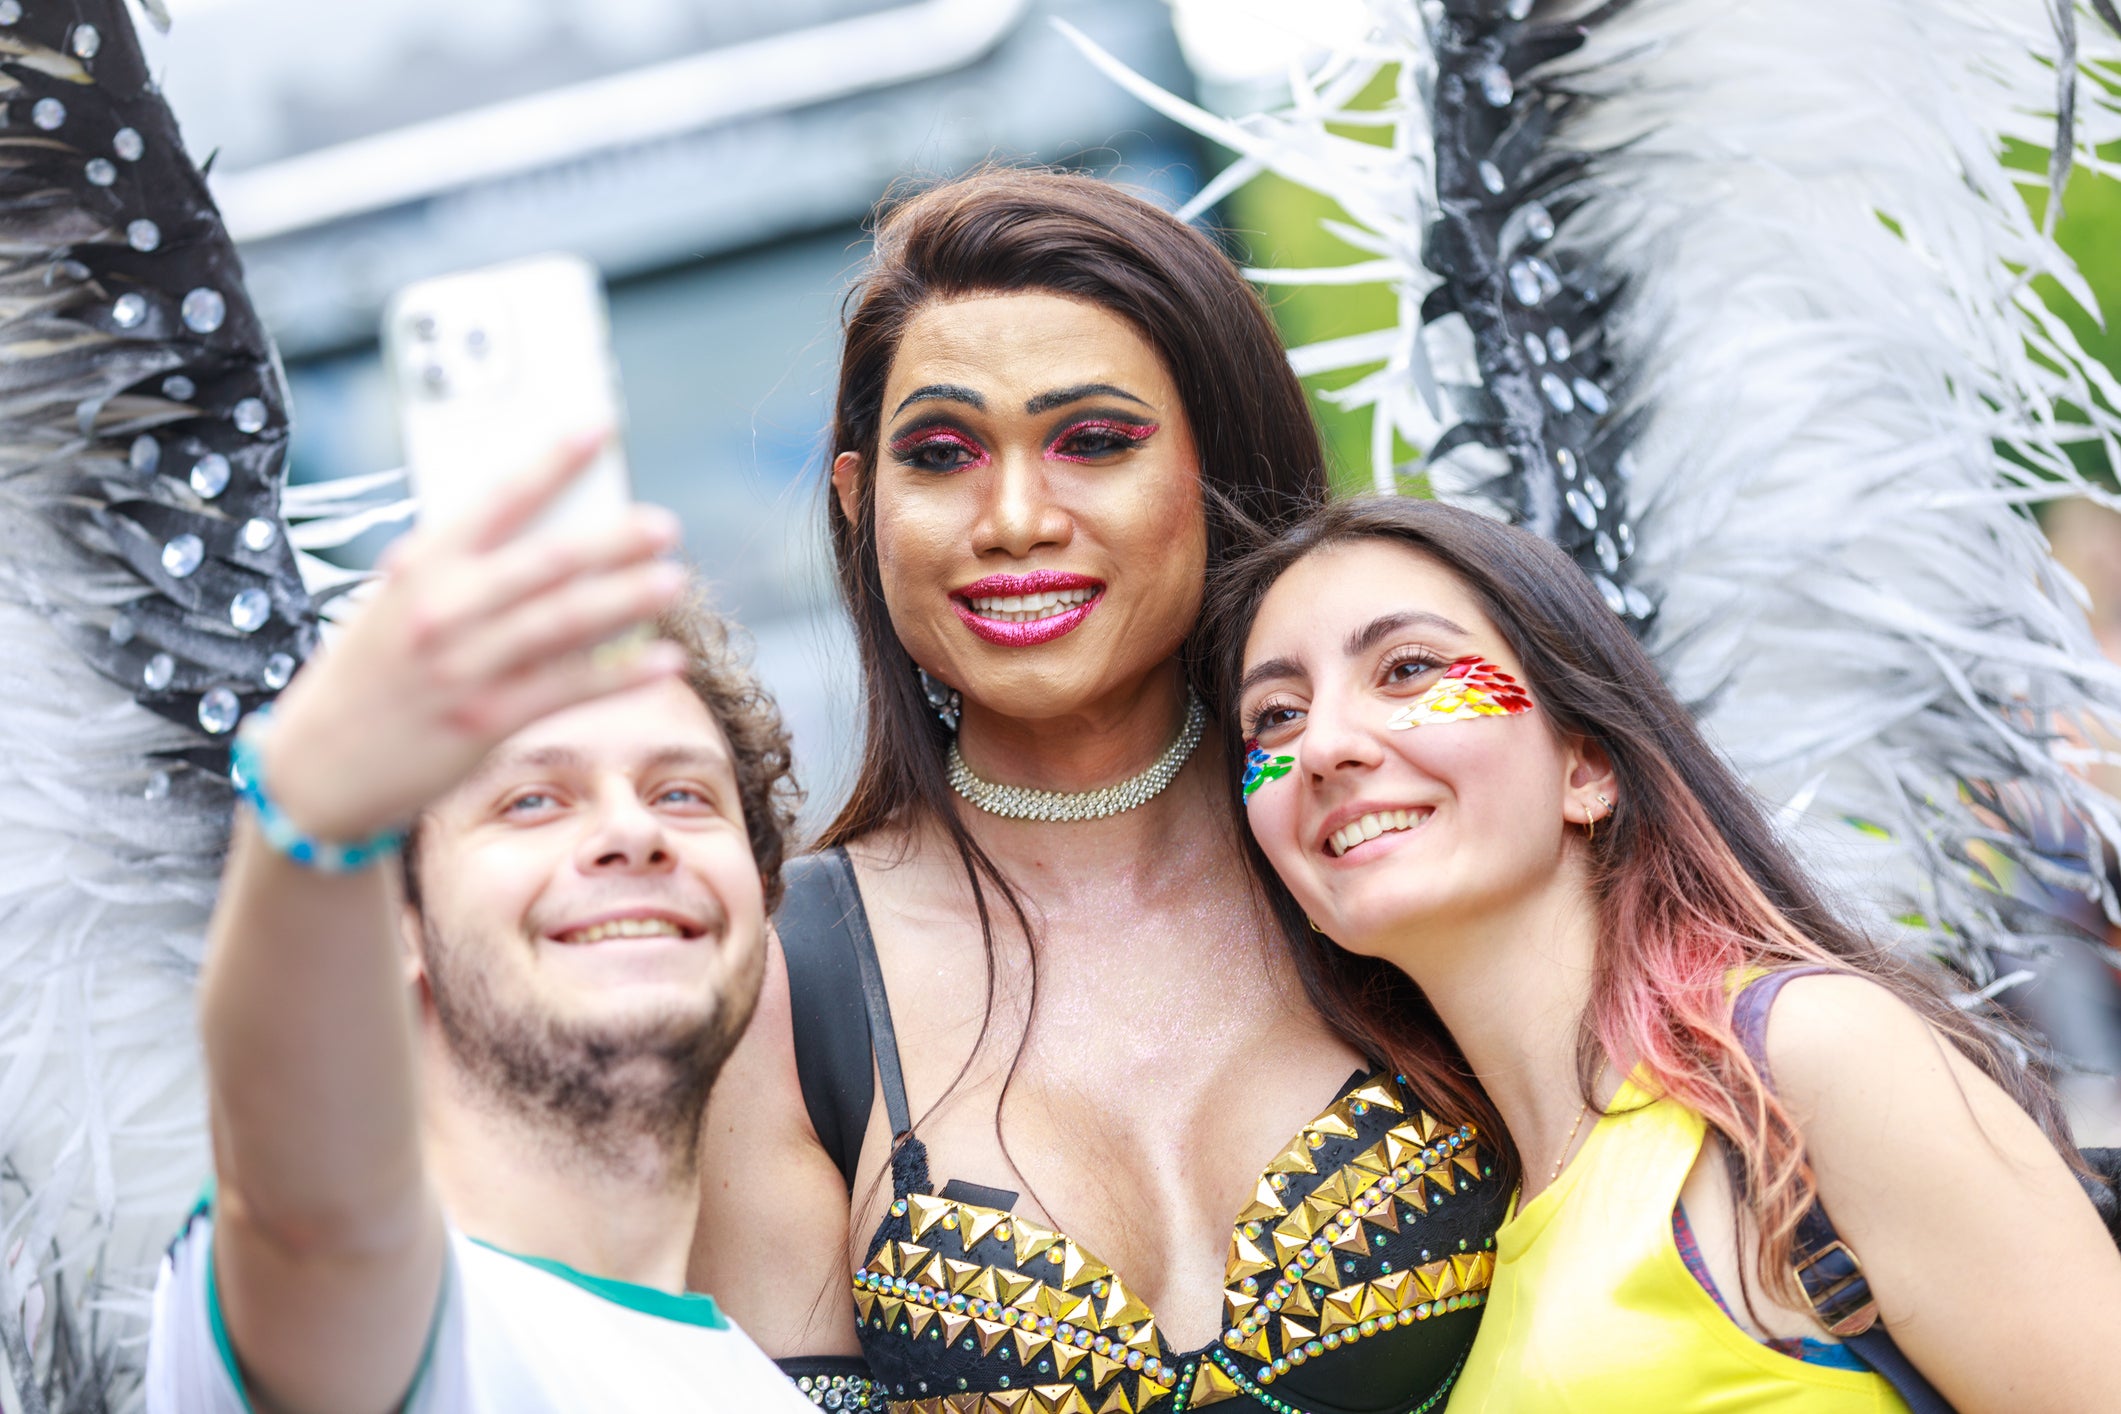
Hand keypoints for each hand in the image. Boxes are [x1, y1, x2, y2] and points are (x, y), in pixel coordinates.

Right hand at [263, 432, 687, 840]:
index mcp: (420, 567)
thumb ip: (456, 573)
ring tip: (673, 580)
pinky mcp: (487, 720)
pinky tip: (665, 660)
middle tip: (662, 525)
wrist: (314, 769)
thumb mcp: (392, 604)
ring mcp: (466, 666)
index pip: (497, 498)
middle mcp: (443, 610)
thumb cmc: (365, 677)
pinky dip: (622, 675)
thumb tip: (542, 541)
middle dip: (611, 540)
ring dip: (627, 600)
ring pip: (565, 623)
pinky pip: (569, 689)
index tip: (599, 429)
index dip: (553, 461)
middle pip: (546, 562)